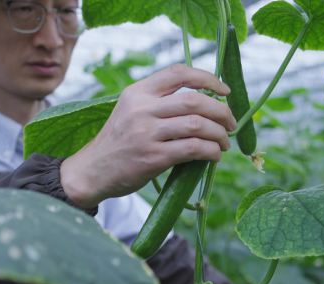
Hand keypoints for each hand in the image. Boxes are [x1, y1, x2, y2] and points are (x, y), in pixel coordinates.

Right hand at [60, 64, 234, 207]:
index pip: (179, 73)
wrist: (92, 170)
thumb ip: (159, 102)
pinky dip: (211, 151)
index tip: (225, 91)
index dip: (208, 79)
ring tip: (224, 142)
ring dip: (219, 134)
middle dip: (222, 112)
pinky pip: (193, 149)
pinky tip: (214, 155)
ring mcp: (147, 133)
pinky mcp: (153, 157)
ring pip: (198, 125)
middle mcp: (142, 109)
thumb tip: (206, 103)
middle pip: (195, 100)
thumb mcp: (131, 111)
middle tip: (231, 123)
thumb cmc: (119, 141)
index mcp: (138, 92)